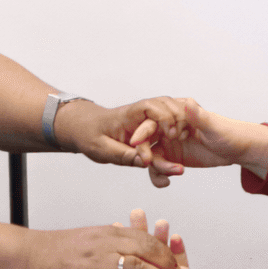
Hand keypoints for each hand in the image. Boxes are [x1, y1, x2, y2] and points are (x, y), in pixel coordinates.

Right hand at [20, 216, 181, 268]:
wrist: (28, 255)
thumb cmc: (56, 250)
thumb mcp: (88, 239)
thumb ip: (109, 241)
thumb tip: (127, 240)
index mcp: (107, 233)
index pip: (144, 238)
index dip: (164, 252)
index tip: (177, 265)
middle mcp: (104, 244)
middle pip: (145, 250)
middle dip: (166, 266)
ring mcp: (94, 261)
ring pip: (132, 266)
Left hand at [52, 99, 186, 177]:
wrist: (84, 128)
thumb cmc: (89, 135)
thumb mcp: (101, 149)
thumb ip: (123, 155)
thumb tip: (146, 163)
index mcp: (126, 115)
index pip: (148, 106)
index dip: (163, 116)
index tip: (170, 133)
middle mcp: (139, 114)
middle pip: (165, 105)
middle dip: (176, 118)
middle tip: (178, 136)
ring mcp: (145, 119)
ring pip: (169, 114)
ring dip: (179, 123)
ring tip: (183, 138)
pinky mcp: (149, 127)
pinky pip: (166, 125)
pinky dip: (177, 130)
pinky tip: (182, 141)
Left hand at [81, 211, 213, 268]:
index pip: (125, 263)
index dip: (119, 245)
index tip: (115, 225)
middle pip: (143, 254)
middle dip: (141, 234)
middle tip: (137, 213)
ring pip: (162, 255)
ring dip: (160, 237)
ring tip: (159, 222)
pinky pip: (181, 260)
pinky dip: (178, 247)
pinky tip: (175, 236)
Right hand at [127, 97, 267, 186]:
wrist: (238, 150)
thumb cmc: (228, 133)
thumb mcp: (213, 126)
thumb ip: (198, 117)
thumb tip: (188, 103)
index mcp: (176, 115)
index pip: (153, 121)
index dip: (143, 131)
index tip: (136, 142)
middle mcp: (168, 128)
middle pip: (147, 140)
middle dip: (144, 152)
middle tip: (147, 163)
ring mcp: (169, 144)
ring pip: (152, 156)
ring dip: (157, 167)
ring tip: (175, 172)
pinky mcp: (172, 158)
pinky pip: (159, 168)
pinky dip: (159, 176)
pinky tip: (167, 182)